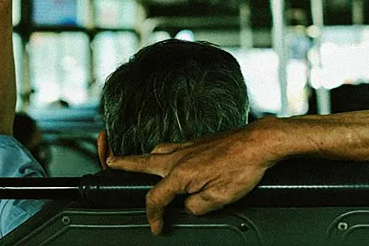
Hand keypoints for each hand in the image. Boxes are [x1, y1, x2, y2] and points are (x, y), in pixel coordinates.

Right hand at [107, 117, 279, 234]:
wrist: (258, 143)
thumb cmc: (242, 167)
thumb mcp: (219, 198)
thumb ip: (196, 207)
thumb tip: (188, 206)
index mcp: (179, 173)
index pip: (155, 198)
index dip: (152, 216)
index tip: (157, 226)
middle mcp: (178, 156)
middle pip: (141, 162)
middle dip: (122, 164)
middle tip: (109, 162)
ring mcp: (187, 146)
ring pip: (156, 151)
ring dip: (142, 158)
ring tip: (133, 162)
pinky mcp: (197, 141)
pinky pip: (172, 147)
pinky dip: (162, 153)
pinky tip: (169, 158)